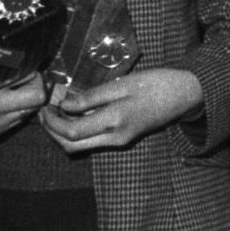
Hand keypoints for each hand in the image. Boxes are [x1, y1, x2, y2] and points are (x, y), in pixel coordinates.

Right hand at [0, 51, 48, 136]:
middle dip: (34, 86)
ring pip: (29, 111)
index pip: (35, 94)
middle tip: (24, 73)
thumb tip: (22, 43)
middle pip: (36, 104)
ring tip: (12, 82)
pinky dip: (17, 106)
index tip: (27, 65)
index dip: (35, 77)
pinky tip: (4, 94)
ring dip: (26, 97)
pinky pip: (18, 118)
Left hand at [40, 68, 203, 153]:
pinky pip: (92, 140)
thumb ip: (92, 96)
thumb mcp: (122, 84)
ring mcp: (120, 140)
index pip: (71, 132)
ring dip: (63, 133)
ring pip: (81, 146)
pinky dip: (78, 131)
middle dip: (52, 132)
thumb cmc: (156, 83)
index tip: (44, 105)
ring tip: (56, 111)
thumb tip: (64, 105)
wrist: (185, 95)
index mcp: (115, 121)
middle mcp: (115, 137)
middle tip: (44, 111)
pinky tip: (75, 113)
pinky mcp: (123, 138)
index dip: (52, 122)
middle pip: (72, 146)